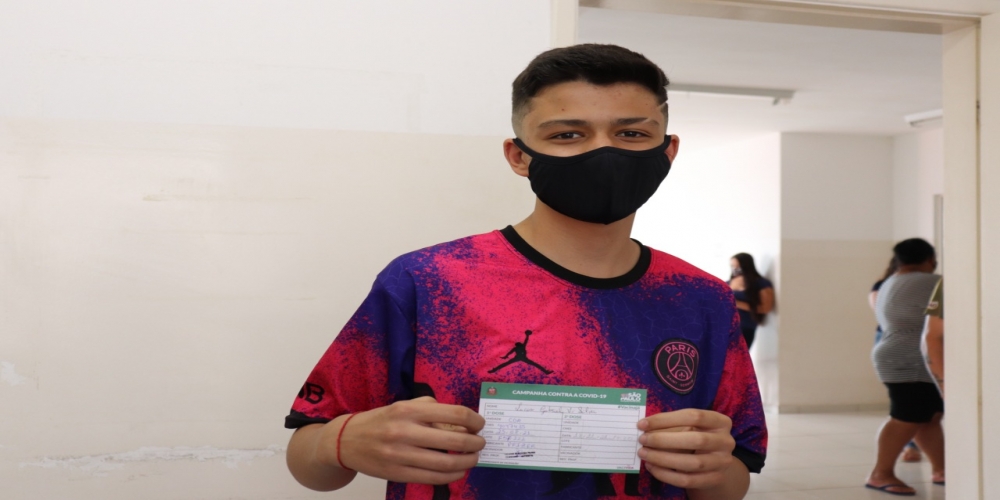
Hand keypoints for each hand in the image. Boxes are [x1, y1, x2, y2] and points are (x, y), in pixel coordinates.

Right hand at [319, 397, 485, 484]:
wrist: (346, 441)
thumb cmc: (380, 420)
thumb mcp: (402, 405)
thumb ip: (429, 407)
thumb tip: (459, 416)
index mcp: (408, 410)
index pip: (453, 413)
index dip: (473, 420)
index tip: (479, 424)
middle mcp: (404, 431)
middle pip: (454, 439)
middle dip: (475, 443)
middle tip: (481, 443)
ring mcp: (400, 455)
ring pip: (445, 462)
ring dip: (467, 461)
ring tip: (473, 458)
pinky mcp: (397, 474)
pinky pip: (432, 478)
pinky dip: (451, 475)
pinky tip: (459, 470)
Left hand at [637, 409, 736, 489]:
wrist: (714, 462)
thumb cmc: (696, 437)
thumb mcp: (690, 426)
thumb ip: (672, 425)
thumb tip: (645, 426)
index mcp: (721, 421)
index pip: (693, 416)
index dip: (666, 419)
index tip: (643, 424)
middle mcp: (726, 441)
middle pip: (695, 440)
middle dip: (664, 440)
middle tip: (643, 440)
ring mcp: (723, 462)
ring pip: (692, 463)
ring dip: (663, 458)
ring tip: (644, 454)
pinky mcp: (715, 479)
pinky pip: (688, 480)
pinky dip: (666, 475)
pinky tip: (652, 467)